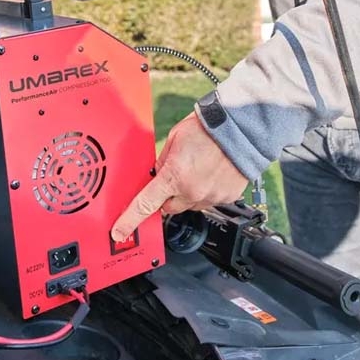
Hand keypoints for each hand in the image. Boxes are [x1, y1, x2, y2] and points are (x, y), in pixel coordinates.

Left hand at [111, 112, 249, 241]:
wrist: (240, 127)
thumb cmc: (208, 128)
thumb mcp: (174, 140)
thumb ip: (162, 162)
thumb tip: (156, 175)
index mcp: (174, 176)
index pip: (145, 205)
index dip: (129, 221)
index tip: (119, 232)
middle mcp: (192, 192)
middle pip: (168, 207)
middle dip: (167, 196)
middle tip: (175, 176)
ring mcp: (211, 197)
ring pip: (191, 204)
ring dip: (189, 192)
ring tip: (199, 169)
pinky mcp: (227, 198)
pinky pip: (210, 200)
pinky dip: (208, 190)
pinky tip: (212, 172)